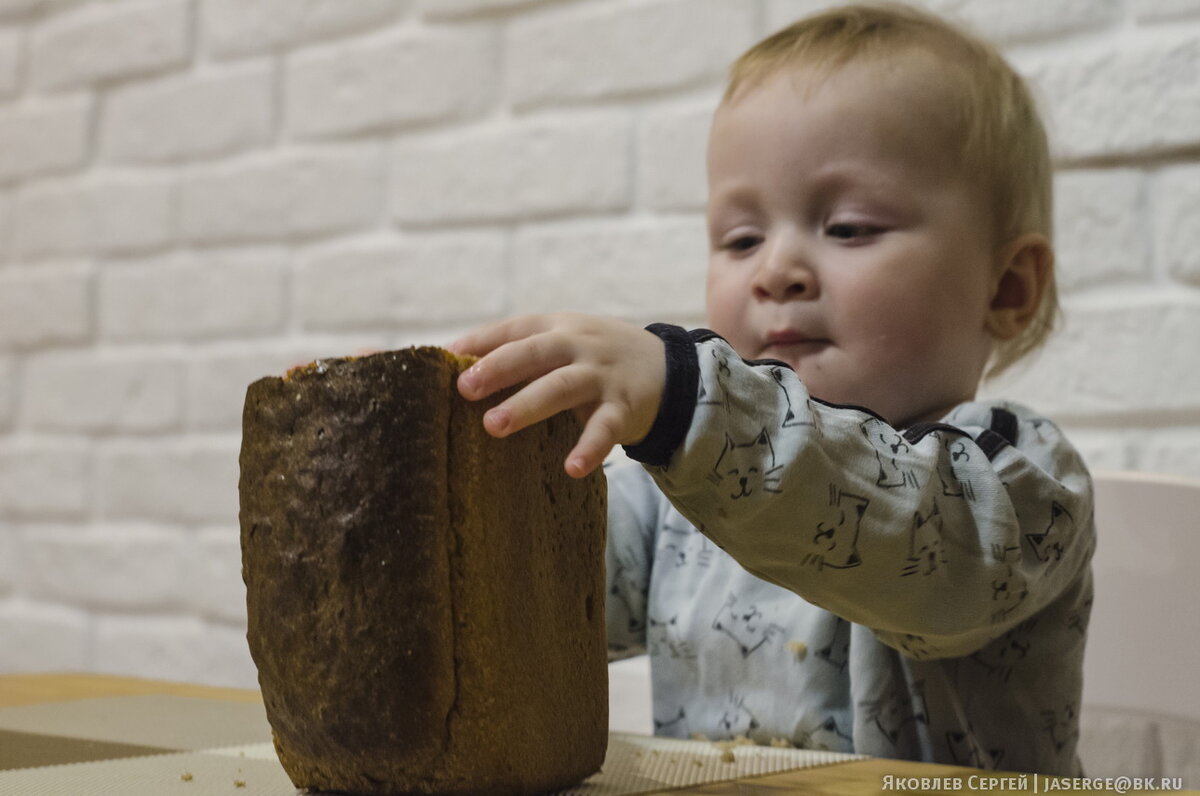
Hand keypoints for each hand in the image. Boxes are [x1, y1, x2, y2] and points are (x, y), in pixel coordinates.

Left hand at [448, 313, 664, 478]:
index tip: (445, 358)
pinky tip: (572, 468)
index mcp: (556, 328)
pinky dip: (589, 448)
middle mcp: (577, 346)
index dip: (480, 342)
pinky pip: (604, 429)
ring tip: (493, 425)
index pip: (513, 330)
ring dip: (528, 405)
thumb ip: (519, 352)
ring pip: (562, 387)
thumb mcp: (563, 343)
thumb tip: (453, 367)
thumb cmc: (595, 358)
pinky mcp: (623, 408)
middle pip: (534, 353)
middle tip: (464, 388)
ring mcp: (600, 377)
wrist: (668, 368)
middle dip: (498, 368)